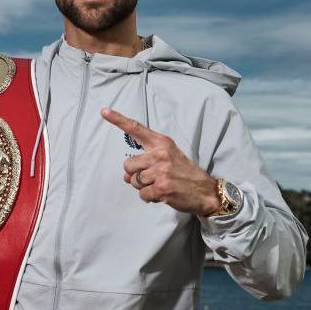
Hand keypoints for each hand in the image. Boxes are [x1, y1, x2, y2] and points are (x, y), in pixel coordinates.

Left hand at [101, 108, 220, 215]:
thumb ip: (146, 161)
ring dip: (144, 187)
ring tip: (160, 185)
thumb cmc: (185, 173)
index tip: (104, 111)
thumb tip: (126, 176)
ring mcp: (160, 171)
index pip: (136, 129)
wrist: (205, 191)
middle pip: (128, 165)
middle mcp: (160, 154)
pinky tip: (162, 194)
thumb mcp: (170, 156)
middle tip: (153, 177)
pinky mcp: (161, 187)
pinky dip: (150, 198)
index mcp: (162, 142)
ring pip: (134, 181)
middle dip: (136, 175)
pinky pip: (142, 195)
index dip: (118, 120)